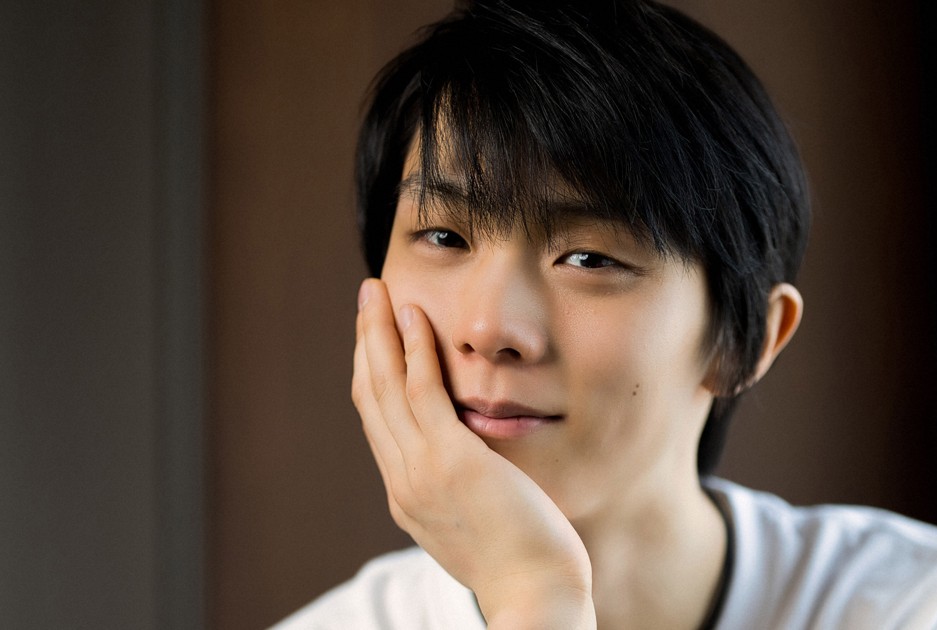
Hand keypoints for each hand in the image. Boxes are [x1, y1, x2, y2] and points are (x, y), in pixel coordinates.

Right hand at [352, 279, 595, 628]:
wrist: (535, 593)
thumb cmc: (523, 562)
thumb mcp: (478, 523)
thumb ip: (462, 490)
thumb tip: (472, 467)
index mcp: (407, 496)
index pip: (379, 422)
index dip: (373, 372)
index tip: (375, 337)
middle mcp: (402, 482)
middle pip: (371, 397)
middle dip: (365, 342)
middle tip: (366, 298)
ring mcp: (420, 472)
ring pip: (386, 388)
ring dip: (378, 333)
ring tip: (377, 291)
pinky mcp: (450, 461)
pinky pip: (423, 394)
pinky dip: (414, 352)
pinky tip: (414, 317)